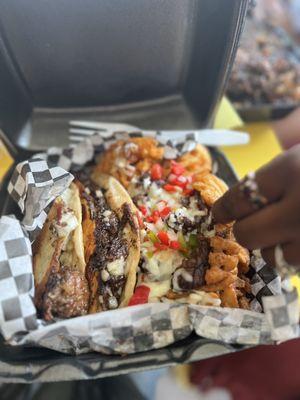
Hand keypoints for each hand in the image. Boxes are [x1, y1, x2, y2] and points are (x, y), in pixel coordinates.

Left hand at [212, 145, 299, 267]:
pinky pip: (294, 266)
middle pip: (248, 233)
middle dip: (246, 228)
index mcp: (290, 171)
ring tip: (286, 229)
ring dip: (271, 245)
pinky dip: (293, 254)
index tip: (219, 213)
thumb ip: (282, 150)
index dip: (224, 208)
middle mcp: (298, 208)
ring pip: (272, 257)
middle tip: (254, 220)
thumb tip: (258, 163)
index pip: (239, 198)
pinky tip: (299, 236)